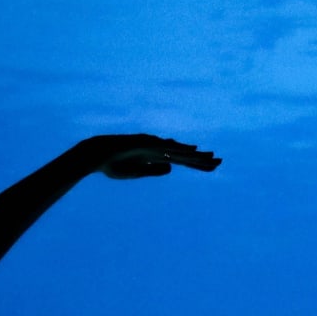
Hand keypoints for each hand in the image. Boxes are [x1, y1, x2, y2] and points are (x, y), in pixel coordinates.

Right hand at [84, 134, 220, 179]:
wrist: (95, 156)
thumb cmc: (113, 164)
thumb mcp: (137, 171)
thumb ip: (154, 170)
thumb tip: (172, 169)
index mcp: (156, 157)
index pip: (182, 162)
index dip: (197, 165)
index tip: (213, 167)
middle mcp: (158, 149)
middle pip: (184, 155)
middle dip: (201, 160)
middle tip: (220, 162)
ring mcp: (152, 145)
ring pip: (177, 150)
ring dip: (194, 154)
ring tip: (211, 157)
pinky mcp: (145, 143)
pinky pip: (165, 147)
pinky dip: (178, 149)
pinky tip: (191, 150)